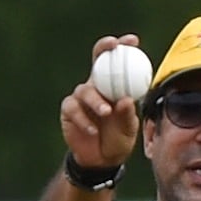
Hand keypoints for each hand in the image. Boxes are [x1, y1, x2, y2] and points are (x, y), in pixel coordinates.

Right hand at [60, 34, 141, 167]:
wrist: (102, 160)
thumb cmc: (119, 139)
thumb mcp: (129, 128)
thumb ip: (128, 114)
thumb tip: (126, 99)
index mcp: (115, 87)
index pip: (117, 62)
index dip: (122, 47)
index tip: (132, 40)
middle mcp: (97, 87)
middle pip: (97, 61)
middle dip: (103, 50)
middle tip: (112, 48)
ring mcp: (81, 98)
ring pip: (85, 90)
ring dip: (96, 100)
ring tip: (106, 112)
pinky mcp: (68, 111)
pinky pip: (73, 109)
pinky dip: (84, 119)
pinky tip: (93, 130)